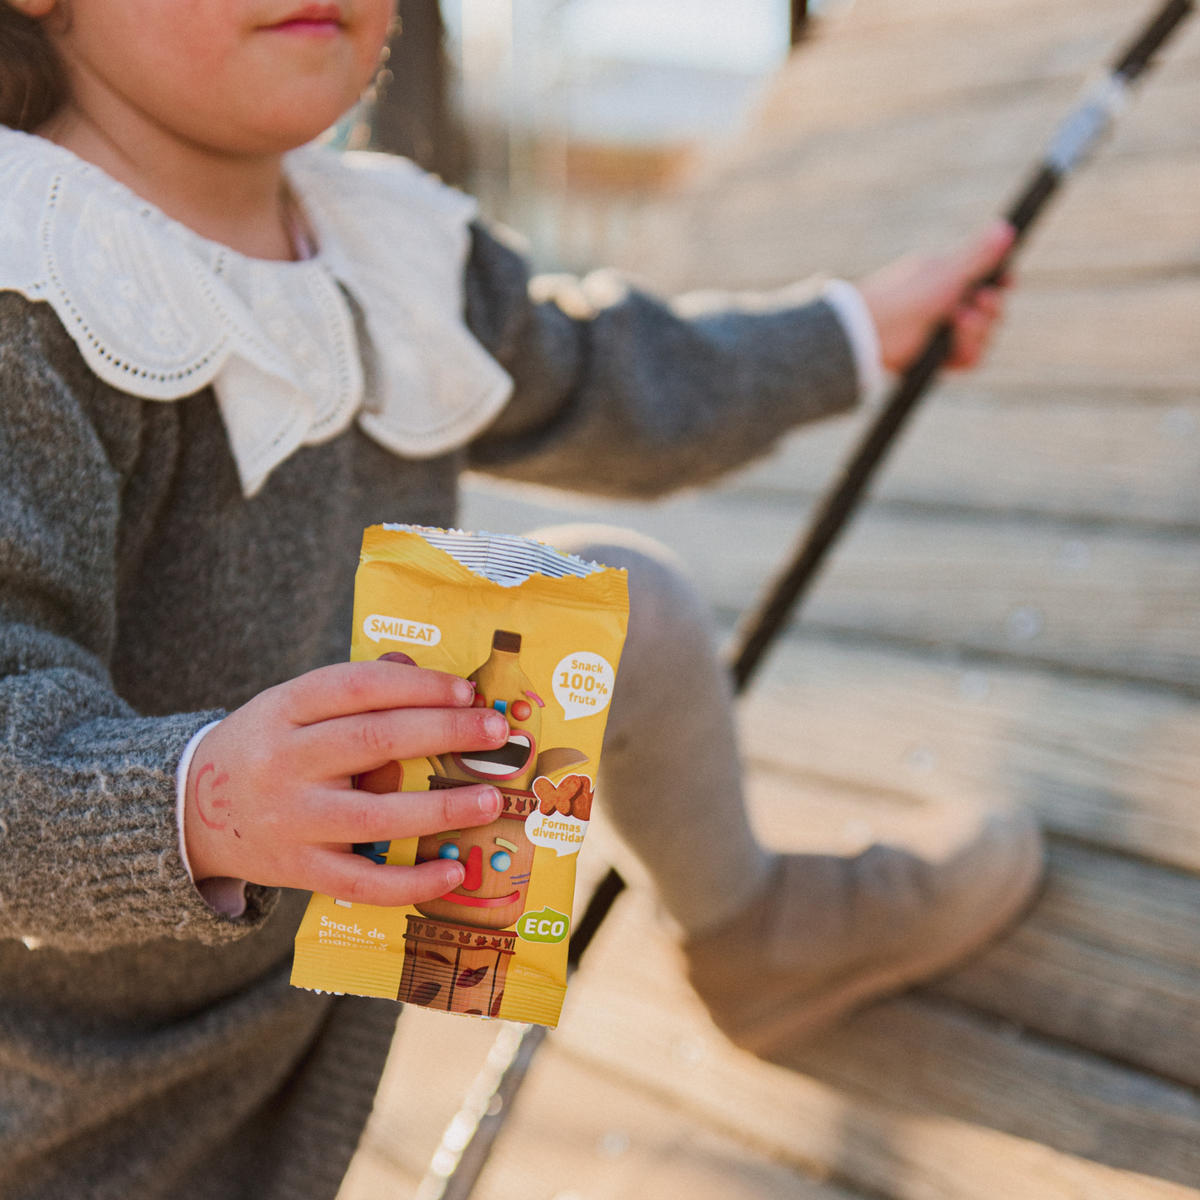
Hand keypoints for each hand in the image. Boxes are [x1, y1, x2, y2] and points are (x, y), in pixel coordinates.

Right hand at [184, 660, 508, 906]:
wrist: (191, 811)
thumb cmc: (268, 746)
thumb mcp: (292, 704)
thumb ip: (356, 688)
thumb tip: (424, 673)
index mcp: (283, 707)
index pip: (359, 687)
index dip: (419, 686)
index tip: (467, 691)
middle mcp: (284, 762)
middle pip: (375, 742)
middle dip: (445, 734)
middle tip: (496, 734)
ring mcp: (291, 821)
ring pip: (375, 815)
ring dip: (440, 809)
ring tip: (489, 798)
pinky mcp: (298, 871)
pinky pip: (361, 882)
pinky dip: (410, 882)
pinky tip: (451, 872)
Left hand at [857, 220, 1015, 372]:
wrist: (872, 331)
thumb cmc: (906, 295)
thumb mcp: (946, 271)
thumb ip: (977, 254)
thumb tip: (1006, 227)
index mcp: (951, 280)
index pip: (990, 282)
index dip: (1003, 284)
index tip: (1007, 282)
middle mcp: (950, 306)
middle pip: (994, 311)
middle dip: (992, 308)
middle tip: (979, 302)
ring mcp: (945, 333)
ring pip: (985, 337)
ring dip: (978, 331)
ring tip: (958, 324)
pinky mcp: (939, 358)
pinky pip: (970, 360)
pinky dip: (968, 354)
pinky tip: (956, 346)